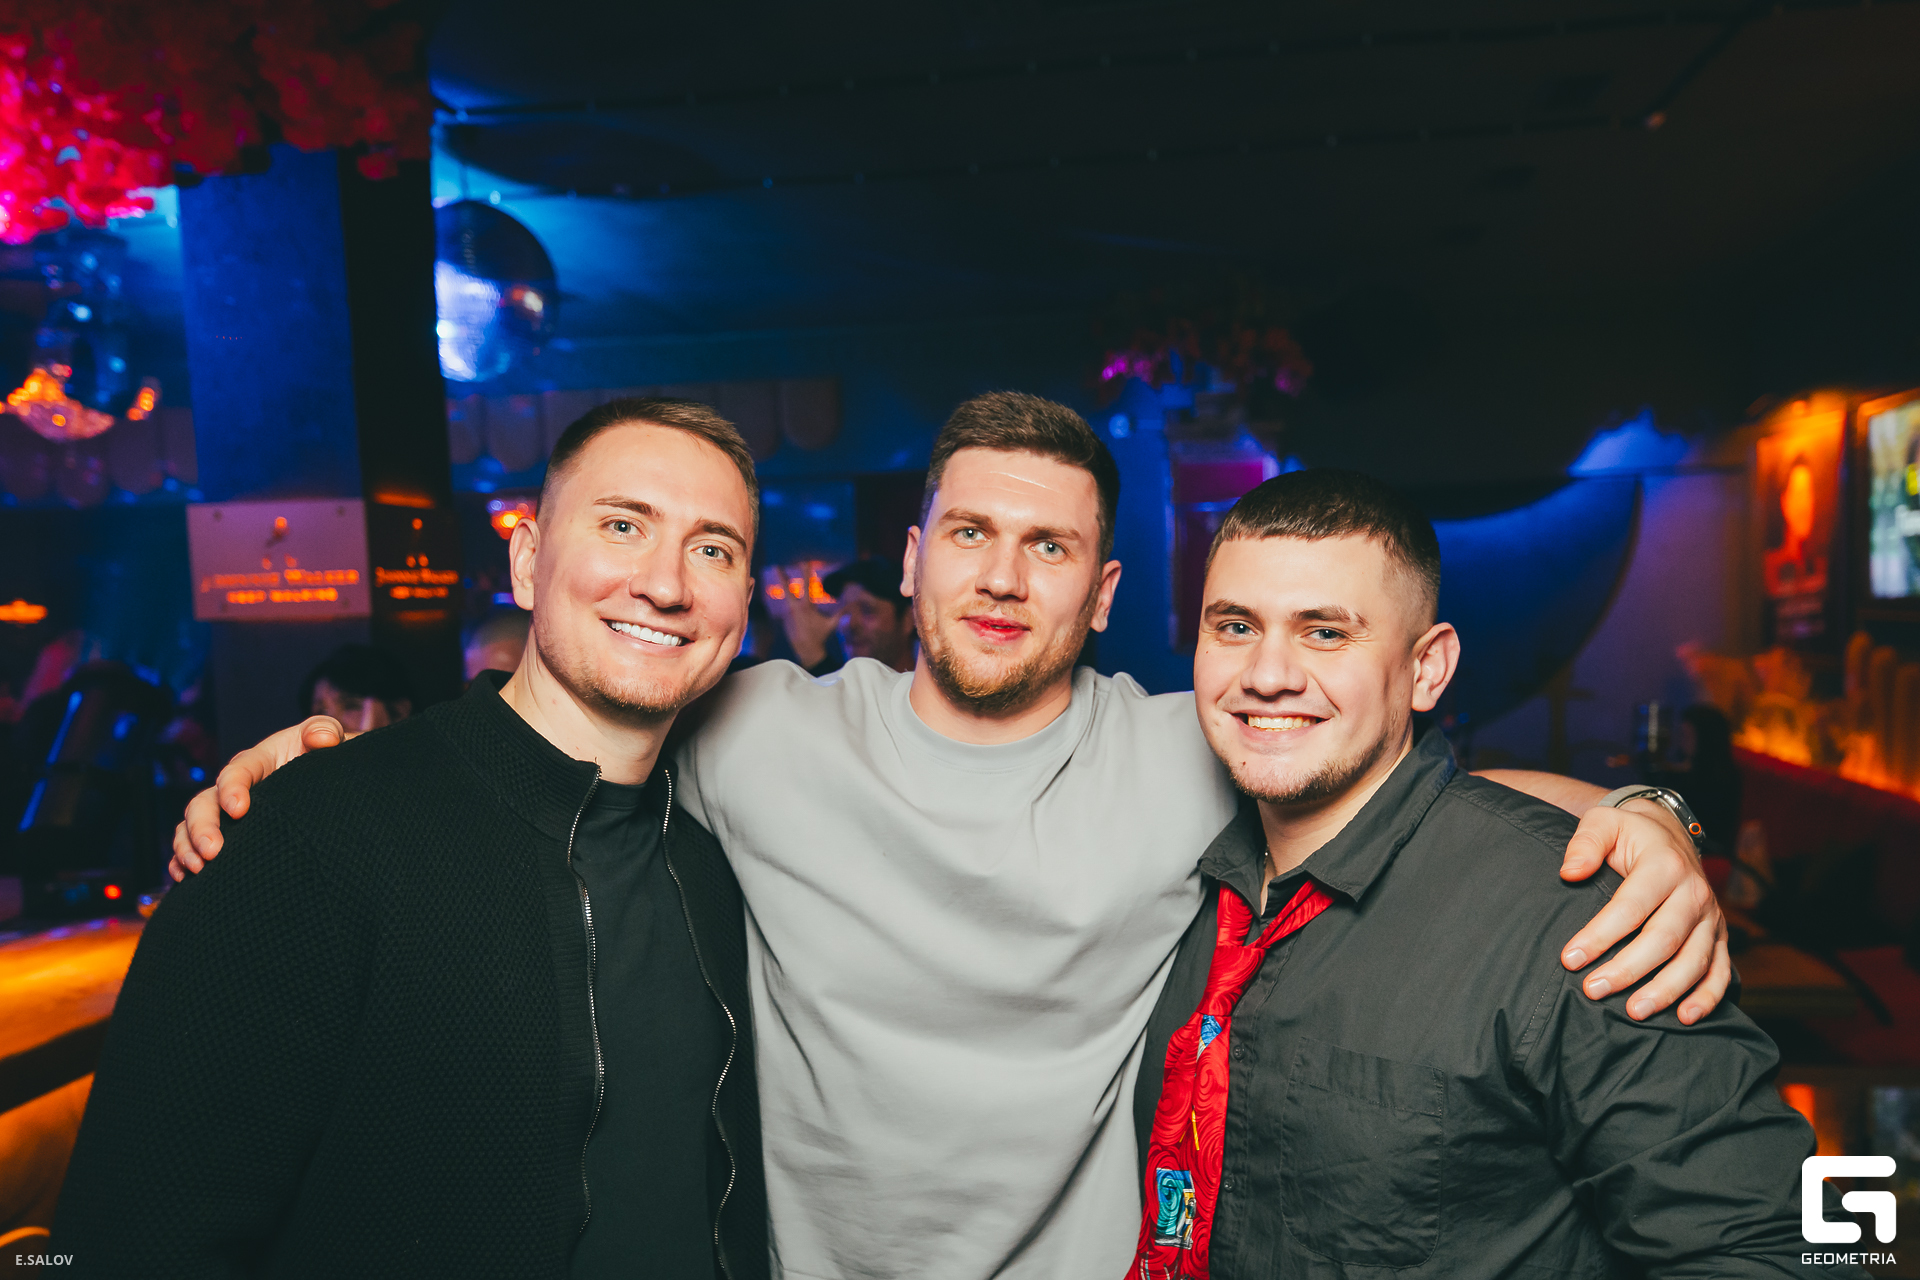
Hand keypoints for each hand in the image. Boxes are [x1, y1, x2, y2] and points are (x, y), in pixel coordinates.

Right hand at [167, 716, 344, 879]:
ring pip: (191, 826)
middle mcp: (234, 787)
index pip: (237, 771)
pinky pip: (193, 846)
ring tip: (197, 869)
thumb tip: (322, 739)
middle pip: (204, 803)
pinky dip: (182, 860)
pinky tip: (184, 878)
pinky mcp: (227, 833)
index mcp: (257, 761)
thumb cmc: (325, 757)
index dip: (232, 788)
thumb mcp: (327, 738)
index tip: (239, 810)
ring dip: (187, 847)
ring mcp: (225, 812)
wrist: (328, 782)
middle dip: (202, 827)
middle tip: (213, 852)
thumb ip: (324, 731)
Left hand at [763, 563, 838, 668]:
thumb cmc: (821, 636)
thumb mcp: (832, 624)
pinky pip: (789, 612)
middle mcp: (794, 608)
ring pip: (789, 601)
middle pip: (787, 589)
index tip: (805, 562)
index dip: (806, 572)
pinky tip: (800, 622)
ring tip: (795, 601)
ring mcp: (787, 614)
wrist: (807, 650)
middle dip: (782, 577)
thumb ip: (841, 613)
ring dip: (791, 597)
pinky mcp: (784, 620)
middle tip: (776, 566)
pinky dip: (794, 613)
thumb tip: (853, 605)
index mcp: (806, 606)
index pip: (807, 585)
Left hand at [1556, 803, 1728, 1024]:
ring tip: (1634, 1012)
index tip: (1570, 958)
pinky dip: (1707, 997)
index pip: (1630, 907)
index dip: (1600, 935)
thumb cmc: (1629, 834)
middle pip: (1663, 939)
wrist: (1669, 833)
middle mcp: (1694, 892)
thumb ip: (1585, 844)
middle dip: (1628, 969)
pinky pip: (1720, 970)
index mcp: (1664, 865)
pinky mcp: (1719, 935)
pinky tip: (1685, 1018)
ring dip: (1665, 990)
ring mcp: (1710, 917)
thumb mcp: (1603, 823)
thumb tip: (1570, 872)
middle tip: (1593, 990)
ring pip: (1693, 961)